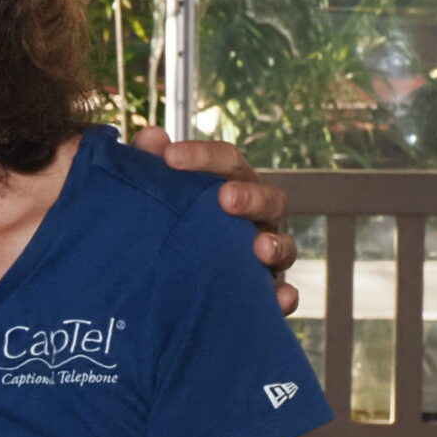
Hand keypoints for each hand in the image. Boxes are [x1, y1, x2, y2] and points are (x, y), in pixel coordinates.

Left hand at [128, 126, 297, 314]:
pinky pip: (281, 293)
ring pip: (284, 245)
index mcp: (231, 184)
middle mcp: (255, 216)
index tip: (170, 157)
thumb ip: (151, 165)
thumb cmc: (167, 223)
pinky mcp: (263, 290)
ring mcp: (264, 253)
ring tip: (260, 249)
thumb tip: (151, 136)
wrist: (163, 279)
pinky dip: (284, 296)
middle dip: (250, 197)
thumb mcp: (156, 194)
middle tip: (226, 199)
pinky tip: (280, 299)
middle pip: (268, 199)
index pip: (226, 160)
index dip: (203, 155)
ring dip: (276, 245)